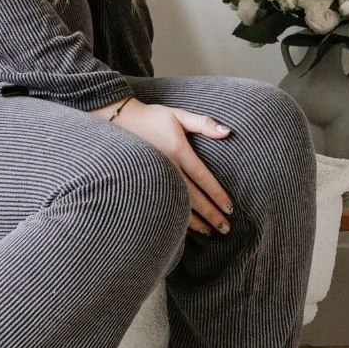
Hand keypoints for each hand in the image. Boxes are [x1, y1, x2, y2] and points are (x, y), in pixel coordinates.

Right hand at [94, 98, 234, 234]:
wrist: (118, 122)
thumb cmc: (153, 117)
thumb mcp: (179, 116)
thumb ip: (204, 123)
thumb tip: (228, 132)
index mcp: (178, 151)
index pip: (202, 178)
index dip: (217, 195)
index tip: (230, 208)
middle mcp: (167, 167)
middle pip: (193, 198)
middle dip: (210, 214)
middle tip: (226, 228)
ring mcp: (155, 178)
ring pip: (177, 205)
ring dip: (195, 221)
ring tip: (211, 231)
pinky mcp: (144, 183)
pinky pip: (163, 204)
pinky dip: (176, 217)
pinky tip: (185, 227)